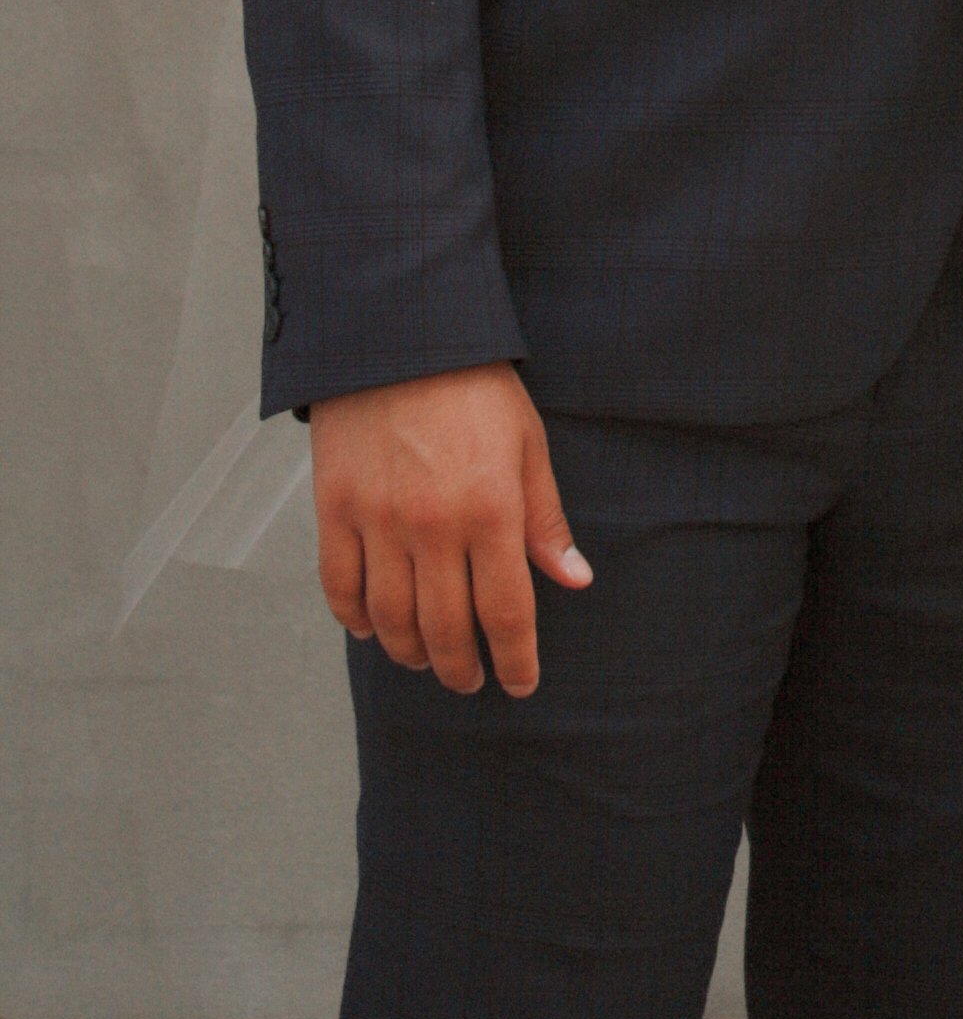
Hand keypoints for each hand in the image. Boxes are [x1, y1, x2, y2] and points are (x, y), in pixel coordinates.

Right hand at [310, 363, 590, 697]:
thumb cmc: (475, 386)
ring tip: (427, 661)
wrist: (400, 334)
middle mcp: (433, 525)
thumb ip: (545, 520)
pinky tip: (373, 629)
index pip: (506, 612)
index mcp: (491, 510)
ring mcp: (378, 520)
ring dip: (410, 653)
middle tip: (471, 681)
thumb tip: (574, 580)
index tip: (520, 684)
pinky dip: (355, 619)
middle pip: (445, 628)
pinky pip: (340, 586)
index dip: (515, 660)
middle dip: (462, 667)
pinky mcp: (333, 509)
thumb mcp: (528, 445)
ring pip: (391, 619)